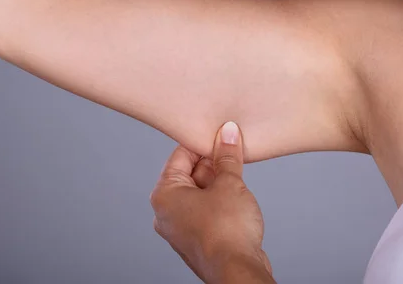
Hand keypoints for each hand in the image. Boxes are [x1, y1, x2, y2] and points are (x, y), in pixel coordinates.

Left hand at [150, 121, 274, 283]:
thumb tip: (228, 133)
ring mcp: (181, 228)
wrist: (237, 272)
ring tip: (238, 173)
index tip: (220, 134)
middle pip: (189, 174)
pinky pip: (207, 211)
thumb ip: (227, 156)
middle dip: (213, 163)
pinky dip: (220, 201)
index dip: (202, 142)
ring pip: (200, 193)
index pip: (180, 156)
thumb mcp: (229, 184)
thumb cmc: (226, 232)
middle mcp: (167, 212)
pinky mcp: (197, 240)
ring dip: (219, 182)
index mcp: (164, 195)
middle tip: (233, 151)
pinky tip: (237, 196)